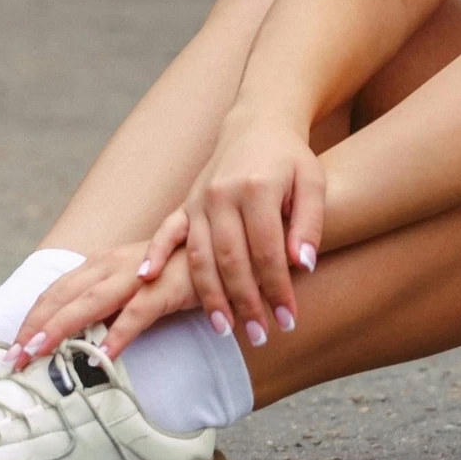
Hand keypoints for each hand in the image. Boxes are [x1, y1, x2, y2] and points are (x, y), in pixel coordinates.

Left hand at [6, 242, 197, 367]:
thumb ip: (104, 308)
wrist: (219, 253)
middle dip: (34, 328)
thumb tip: (74, 341)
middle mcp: (111, 265)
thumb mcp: (131, 288)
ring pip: (89, 302)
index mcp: (100, 265)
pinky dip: (118, 334)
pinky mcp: (165, 288)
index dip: (31, 320)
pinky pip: (137, 313)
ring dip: (60, 328)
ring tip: (39, 353)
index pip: (55, 293)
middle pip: (62, 297)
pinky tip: (103, 356)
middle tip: (13, 360)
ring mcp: (137, 274)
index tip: (12, 349)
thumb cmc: (174, 274)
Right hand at [136, 114, 323, 343]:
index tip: (288, 320)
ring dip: (209, 295)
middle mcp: (223, 195)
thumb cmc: (290, 159)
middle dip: (245, 302)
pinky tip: (147, 281)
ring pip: (200, 255)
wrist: (258, 124)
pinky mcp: (186, 203)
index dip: (277, 288)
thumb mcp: (313, 183)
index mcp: (257, 188)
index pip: (267, 250)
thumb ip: (309, 224)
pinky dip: (156, 255)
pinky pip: (166, 232)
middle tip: (259, 336)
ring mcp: (200, 200)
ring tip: (224, 329)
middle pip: (231, 260)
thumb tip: (303, 266)